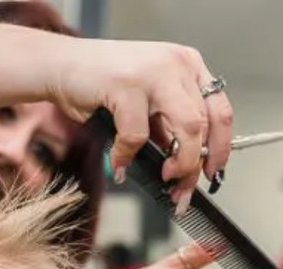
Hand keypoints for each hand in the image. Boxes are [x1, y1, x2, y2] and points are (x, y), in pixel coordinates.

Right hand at [48, 39, 232, 201]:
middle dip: (196, 165)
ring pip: (187, 129)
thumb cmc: (101, 85)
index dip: (221, 148)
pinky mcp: (127, 85)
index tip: (212, 173)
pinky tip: (118, 164)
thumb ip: (167, 126)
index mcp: (188, 65)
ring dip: (179, 164)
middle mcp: (177, 65)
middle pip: (206, 124)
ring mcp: (154, 73)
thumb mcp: (147, 102)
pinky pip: (138, 135)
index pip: (220, 111)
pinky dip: (127, 157)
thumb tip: (184, 165)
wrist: (61, 65)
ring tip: (163, 177)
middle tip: (182, 188)